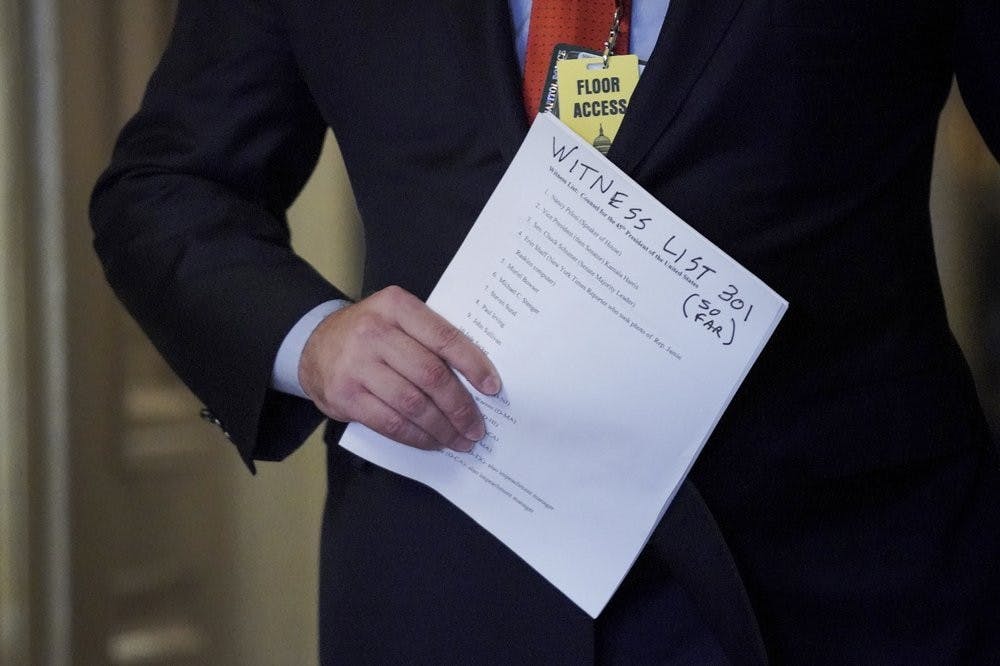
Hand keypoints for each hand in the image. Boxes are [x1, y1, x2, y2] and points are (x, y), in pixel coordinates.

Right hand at [299, 286, 500, 451]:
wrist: (312, 344)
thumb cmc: (368, 333)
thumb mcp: (395, 317)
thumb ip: (428, 336)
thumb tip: (476, 376)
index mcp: (395, 306)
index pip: (444, 337)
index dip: (473, 364)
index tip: (492, 387)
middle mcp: (375, 332)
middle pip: (431, 375)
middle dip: (460, 406)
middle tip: (476, 426)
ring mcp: (356, 365)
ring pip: (413, 404)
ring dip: (442, 428)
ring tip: (459, 440)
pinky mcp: (345, 396)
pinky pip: (391, 423)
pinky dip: (417, 437)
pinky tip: (432, 441)